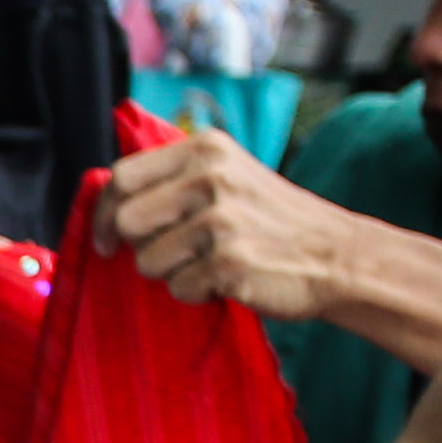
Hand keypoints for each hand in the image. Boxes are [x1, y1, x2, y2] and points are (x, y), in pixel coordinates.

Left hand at [99, 126, 356, 321]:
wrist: (337, 255)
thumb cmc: (272, 221)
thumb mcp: (228, 175)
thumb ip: (175, 179)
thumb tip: (110, 200)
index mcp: (206, 150)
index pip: (122, 177)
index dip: (104, 211)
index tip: (106, 236)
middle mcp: (211, 179)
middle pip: (125, 221)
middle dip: (138, 247)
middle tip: (168, 255)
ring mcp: (221, 221)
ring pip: (147, 261)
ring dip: (172, 273)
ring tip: (211, 263)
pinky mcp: (229, 262)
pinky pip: (179, 289)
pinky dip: (198, 293)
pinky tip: (229, 279)